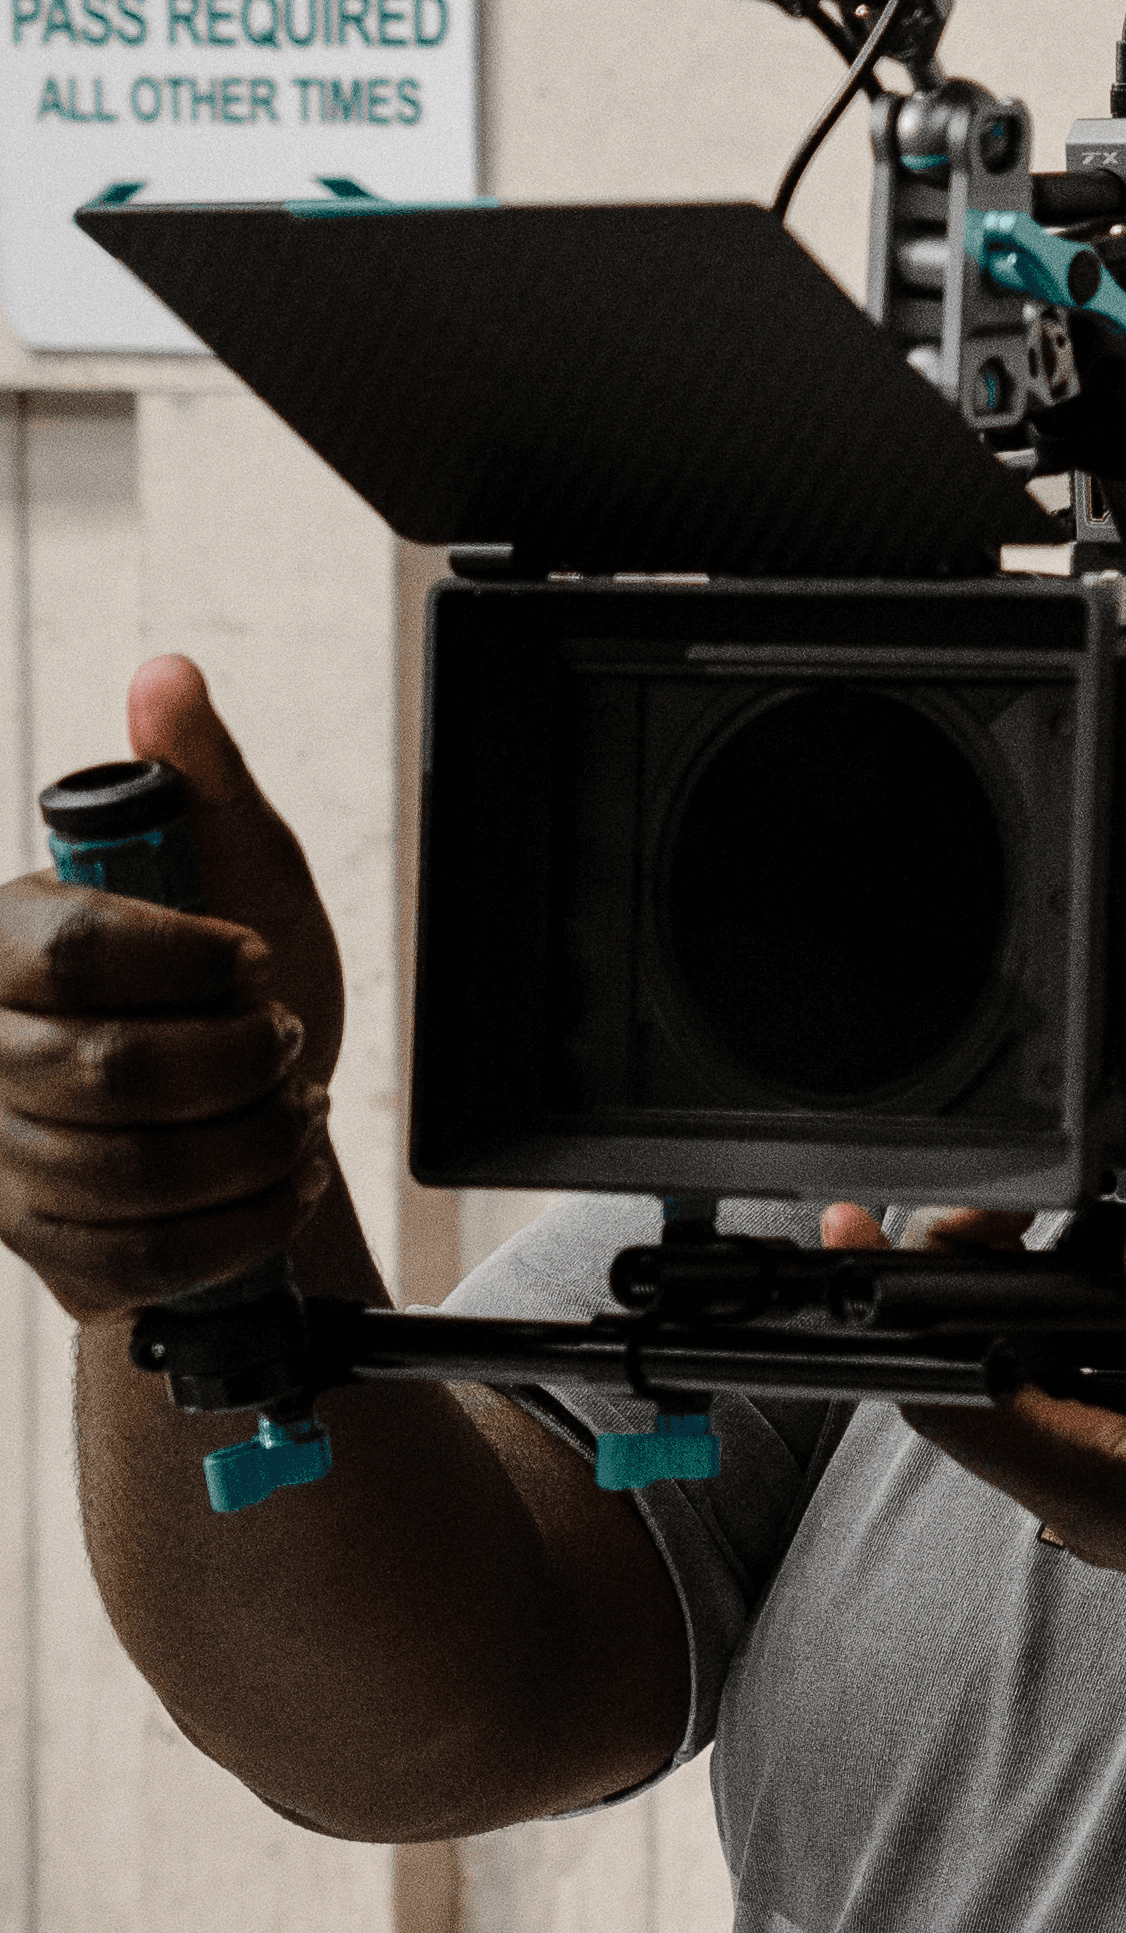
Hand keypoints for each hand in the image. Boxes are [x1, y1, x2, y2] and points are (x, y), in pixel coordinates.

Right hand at [0, 658, 343, 1318]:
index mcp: (6, 943)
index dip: (192, 961)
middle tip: (282, 1038)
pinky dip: (246, 1217)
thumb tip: (166, 678)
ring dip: (256, 1137)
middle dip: (243, 1056)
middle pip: (114, 1070)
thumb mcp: (237, 861)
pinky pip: (147, 1254)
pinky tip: (279, 1175)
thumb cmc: (234, 978)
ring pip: (137, 1171)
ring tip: (290, 1103)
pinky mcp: (43, 1248)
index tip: (253, 958)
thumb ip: (197, 777)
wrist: (248, 1107)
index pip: (74, 951)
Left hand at [835, 1201, 1125, 1647]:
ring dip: (1015, 1296)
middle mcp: (1105, 1496)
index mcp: (1116, 1491)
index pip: (955, 1405)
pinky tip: (1102, 1264)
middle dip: (958, 1283)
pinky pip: (1088, 1382)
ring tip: (1017, 1212)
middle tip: (978, 1189)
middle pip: (980, 1384)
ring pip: (1033, 1379)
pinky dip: (1074, 1317)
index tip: (872, 1235)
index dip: (899, 1317)